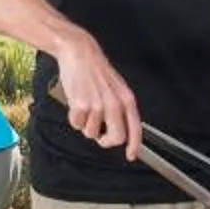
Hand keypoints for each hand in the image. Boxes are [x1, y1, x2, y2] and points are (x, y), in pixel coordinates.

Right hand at [51, 35, 144, 160]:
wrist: (79, 52)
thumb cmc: (95, 69)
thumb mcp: (115, 86)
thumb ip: (119, 107)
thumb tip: (118, 129)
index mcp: (126, 98)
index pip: (135, 128)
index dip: (134, 145)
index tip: (131, 155)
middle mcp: (115, 104)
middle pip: (116, 138)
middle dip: (105, 141)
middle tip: (99, 136)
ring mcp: (98, 106)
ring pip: (92, 133)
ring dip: (86, 125)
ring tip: (84, 107)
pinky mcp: (81, 106)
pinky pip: (77, 125)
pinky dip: (74, 119)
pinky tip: (75, 104)